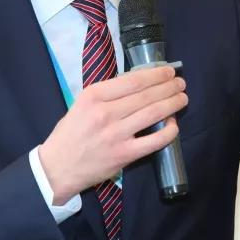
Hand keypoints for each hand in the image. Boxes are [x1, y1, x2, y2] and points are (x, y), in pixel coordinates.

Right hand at [38, 66, 186, 203]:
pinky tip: (174, 124)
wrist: (57, 168)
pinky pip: (154, 140)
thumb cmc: (70, 134)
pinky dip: (169, 131)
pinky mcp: (124, 155)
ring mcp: (116, 135)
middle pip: (146, 95)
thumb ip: (107, 95)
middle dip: (168, 86)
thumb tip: (139, 84)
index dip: (155, 74)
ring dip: (172, 103)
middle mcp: (105, 113)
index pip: (132, 80)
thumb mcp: (81, 105)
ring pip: (153, 113)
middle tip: (180, 83)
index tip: (167, 71)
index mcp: (93, 96)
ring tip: (182, 98)